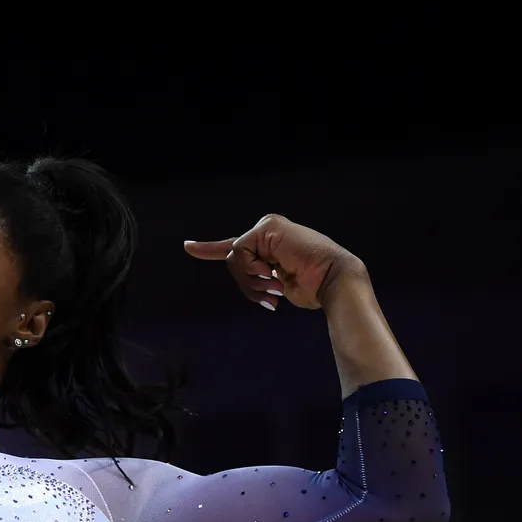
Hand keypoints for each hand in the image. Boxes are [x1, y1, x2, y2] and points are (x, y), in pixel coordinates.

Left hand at [183, 214, 365, 309]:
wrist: (333, 281)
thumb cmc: (311, 286)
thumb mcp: (274, 284)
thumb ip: (257, 277)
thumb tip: (250, 280)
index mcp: (269, 245)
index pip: (234, 248)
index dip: (209, 249)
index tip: (188, 247)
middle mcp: (266, 232)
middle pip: (233, 260)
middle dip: (247, 284)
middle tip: (271, 295)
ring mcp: (267, 227)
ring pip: (234, 258)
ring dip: (252, 281)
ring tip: (276, 287)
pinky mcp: (267, 226)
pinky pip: (240, 252)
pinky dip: (253, 270)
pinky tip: (274, 273)